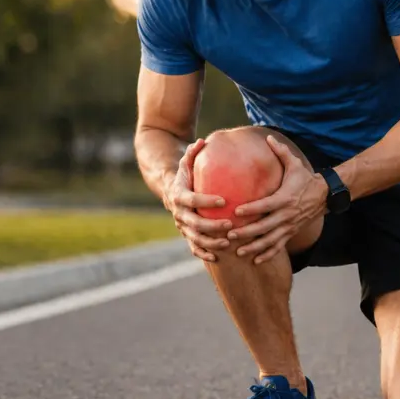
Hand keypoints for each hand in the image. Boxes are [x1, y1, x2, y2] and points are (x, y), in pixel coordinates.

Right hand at [166, 138, 232, 261]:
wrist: (169, 191)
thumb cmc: (185, 175)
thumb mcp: (186, 162)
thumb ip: (193, 152)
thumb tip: (202, 141)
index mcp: (179, 195)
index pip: (192, 200)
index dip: (206, 201)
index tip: (224, 201)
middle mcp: (178, 213)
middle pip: (194, 223)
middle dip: (212, 226)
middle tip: (230, 225)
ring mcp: (182, 226)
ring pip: (194, 238)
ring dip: (210, 242)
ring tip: (228, 242)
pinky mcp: (186, 234)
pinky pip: (193, 247)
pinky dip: (204, 253)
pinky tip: (217, 257)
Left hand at [227, 135, 327, 263]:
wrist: (325, 196)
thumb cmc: (305, 178)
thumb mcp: (295, 164)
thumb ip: (281, 151)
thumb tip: (268, 137)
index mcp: (285, 198)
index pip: (266, 205)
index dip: (252, 209)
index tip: (236, 211)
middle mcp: (287, 215)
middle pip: (265, 226)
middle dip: (247, 232)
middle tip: (230, 235)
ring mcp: (289, 226)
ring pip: (270, 240)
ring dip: (254, 247)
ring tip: (238, 252)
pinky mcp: (291, 233)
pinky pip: (278, 246)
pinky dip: (267, 254)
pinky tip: (255, 260)